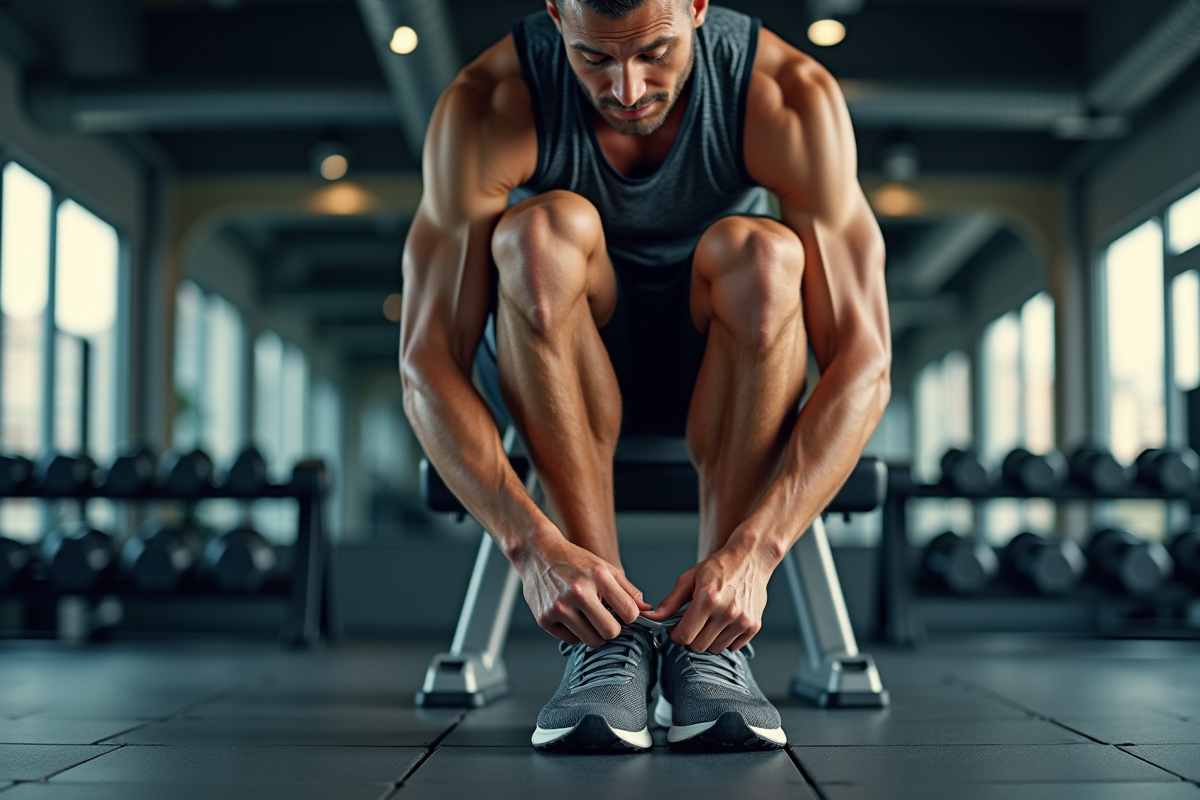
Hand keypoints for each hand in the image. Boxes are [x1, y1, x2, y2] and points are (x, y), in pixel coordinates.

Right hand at [514, 531, 650, 646]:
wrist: (537, 553)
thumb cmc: (573, 560)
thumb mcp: (604, 568)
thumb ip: (628, 590)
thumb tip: (647, 610)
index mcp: (598, 577)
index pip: (629, 613)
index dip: (629, 617)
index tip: (623, 613)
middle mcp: (578, 592)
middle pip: (610, 632)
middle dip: (611, 628)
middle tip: (605, 618)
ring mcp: (559, 607)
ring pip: (591, 641)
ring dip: (593, 632)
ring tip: (587, 616)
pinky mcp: (545, 618)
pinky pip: (571, 640)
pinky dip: (574, 632)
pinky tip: (570, 615)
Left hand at [643, 534, 774, 652]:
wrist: (750, 559)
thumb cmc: (719, 567)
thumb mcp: (689, 579)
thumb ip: (670, 602)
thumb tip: (651, 618)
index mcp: (708, 599)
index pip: (684, 636)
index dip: (675, 634)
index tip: (676, 628)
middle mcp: (727, 612)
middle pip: (698, 646)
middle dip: (691, 637)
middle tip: (693, 622)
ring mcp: (743, 621)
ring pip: (715, 649)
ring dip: (708, 639)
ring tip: (710, 620)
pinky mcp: (754, 627)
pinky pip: (733, 647)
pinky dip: (725, 639)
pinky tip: (725, 622)